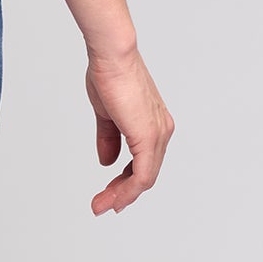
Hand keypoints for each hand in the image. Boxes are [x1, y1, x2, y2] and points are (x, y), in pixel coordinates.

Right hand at [85, 46, 172, 215]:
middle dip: (121, 193)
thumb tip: (107, 161)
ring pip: (144, 178)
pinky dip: (127, 190)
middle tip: (101, 205)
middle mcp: (161, 132)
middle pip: (145, 174)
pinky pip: (142, 175)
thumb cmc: (109, 75)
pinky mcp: (149, 138)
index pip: (142, 162)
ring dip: (121, 195)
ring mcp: (158, 136)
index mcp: (153, 125)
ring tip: (101, 205)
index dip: (124, 181)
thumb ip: (109, 139)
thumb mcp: (107, 114)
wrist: (112, 56)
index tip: (107, 194)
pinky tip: (113, 198)